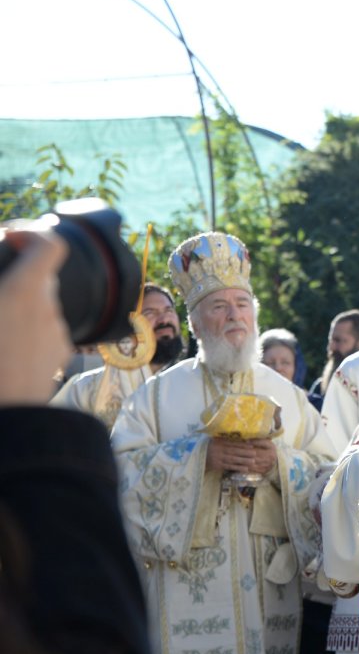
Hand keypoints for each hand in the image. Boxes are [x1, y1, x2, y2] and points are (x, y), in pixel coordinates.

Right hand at [0, 230, 69, 404]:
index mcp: (24, 292)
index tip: (9, 238)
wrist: (6, 419)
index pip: (49, 244)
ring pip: (41, 308)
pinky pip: (44, 333)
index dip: (31, 233)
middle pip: (42, 277)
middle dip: (17, 276)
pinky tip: (4, 347)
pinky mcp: (59, 357)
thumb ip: (2, 286)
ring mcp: (57, 335)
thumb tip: (10, 288)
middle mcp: (48, 309)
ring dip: (19, 307)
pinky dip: (26, 331)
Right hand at [206, 437, 276, 474]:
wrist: (198, 455)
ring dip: (243, 461)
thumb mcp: (216, 440)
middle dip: (245, 453)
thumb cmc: (209, 446)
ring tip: (253, 462)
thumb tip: (239, 435)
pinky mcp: (218, 466)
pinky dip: (237, 468)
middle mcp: (220, 450)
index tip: (252, 445)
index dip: (243, 445)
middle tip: (255, 453)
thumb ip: (225, 438)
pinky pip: (229, 467)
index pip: (233, 444)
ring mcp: (219, 458)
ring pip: (233, 460)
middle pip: (234, 452)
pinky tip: (245, 469)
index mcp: (220, 443)